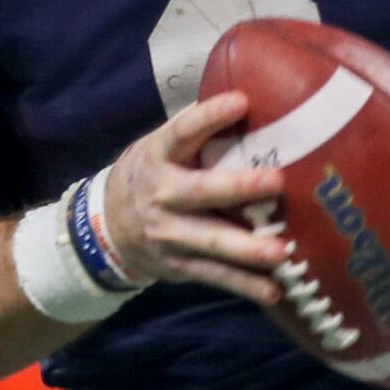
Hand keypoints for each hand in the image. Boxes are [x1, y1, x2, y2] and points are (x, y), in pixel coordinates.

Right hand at [98, 92, 294, 305]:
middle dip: (238, 188)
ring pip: (210, 241)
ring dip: (246, 249)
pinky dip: (245, 285)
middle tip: (277, 182)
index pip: (182, 131)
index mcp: (159, 156)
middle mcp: (162, 195)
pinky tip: (273, 291)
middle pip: (200, 192)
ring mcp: (170, 234)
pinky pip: (215, 275)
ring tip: (280, 253)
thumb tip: (253, 98)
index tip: (241, 102)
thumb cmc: (154, 174)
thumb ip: (198, 132)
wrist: (108, 226)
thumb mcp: (162, 147)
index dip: (210, 116)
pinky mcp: (181, 264)